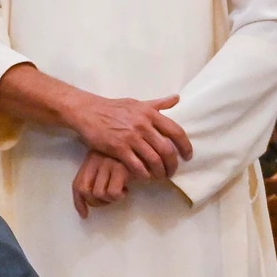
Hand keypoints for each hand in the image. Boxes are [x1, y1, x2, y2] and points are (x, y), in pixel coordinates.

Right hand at [63, 93, 193, 179]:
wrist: (88, 112)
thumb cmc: (114, 108)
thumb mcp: (138, 103)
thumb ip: (158, 104)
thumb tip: (177, 98)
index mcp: (150, 114)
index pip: (176, 131)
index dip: (185, 146)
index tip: (188, 156)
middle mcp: (143, 125)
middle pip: (167, 150)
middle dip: (173, 164)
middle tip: (173, 171)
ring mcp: (131, 137)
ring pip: (154, 160)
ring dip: (160, 172)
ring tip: (161, 177)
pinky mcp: (118, 148)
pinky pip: (137, 166)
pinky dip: (144, 174)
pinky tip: (145, 177)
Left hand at [72, 151, 129, 218]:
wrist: (151, 151)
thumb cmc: (132, 161)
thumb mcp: (110, 166)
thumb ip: (98, 180)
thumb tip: (85, 209)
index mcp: (91, 158)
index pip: (77, 185)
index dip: (79, 203)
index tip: (85, 214)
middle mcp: (96, 159)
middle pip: (85, 192)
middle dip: (98, 203)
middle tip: (112, 200)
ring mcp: (107, 163)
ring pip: (99, 194)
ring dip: (111, 199)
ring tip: (122, 191)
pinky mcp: (120, 168)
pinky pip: (113, 193)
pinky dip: (120, 196)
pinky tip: (127, 188)